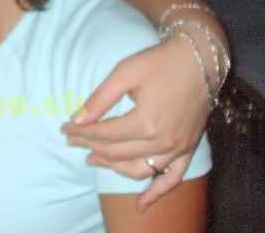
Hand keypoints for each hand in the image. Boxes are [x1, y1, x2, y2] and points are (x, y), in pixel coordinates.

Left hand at [60, 36, 209, 209]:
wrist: (200, 59)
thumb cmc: (160, 61)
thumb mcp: (125, 72)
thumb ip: (100, 98)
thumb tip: (76, 120)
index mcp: (146, 122)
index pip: (104, 134)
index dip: (81, 132)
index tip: (64, 128)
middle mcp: (163, 141)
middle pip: (117, 152)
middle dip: (90, 146)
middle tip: (72, 140)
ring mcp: (178, 149)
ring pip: (138, 169)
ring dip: (113, 167)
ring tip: (92, 159)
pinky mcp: (188, 149)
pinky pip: (171, 178)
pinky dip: (155, 193)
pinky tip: (139, 204)